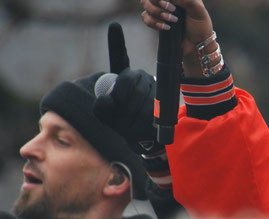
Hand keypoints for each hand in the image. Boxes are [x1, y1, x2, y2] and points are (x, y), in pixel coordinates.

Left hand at [93, 22, 159, 154]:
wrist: (144, 138)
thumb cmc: (122, 123)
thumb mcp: (106, 116)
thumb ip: (101, 107)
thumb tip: (109, 99)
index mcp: (124, 76)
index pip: (119, 56)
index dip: (116, 41)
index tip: (114, 25)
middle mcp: (141, 76)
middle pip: (126, 82)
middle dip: (118, 104)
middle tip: (116, 120)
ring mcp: (154, 87)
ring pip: (137, 99)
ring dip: (127, 118)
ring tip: (125, 129)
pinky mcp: (163, 103)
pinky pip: (148, 111)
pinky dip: (139, 124)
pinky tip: (137, 130)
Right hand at [141, 0, 215, 76]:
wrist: (197, 44)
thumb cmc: (200, 26)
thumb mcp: (199, 11)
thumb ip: (188, 1)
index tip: (172, 4)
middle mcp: (167, 0)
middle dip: (159, 3)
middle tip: (173, 11)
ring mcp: (160, 10)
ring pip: (145, 4)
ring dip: (157, 13)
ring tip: (173, 21)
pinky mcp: (156, 21)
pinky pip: (145, 17)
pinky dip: (153, 22)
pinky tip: (166, 28)